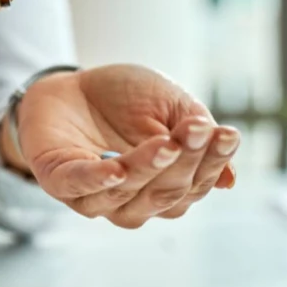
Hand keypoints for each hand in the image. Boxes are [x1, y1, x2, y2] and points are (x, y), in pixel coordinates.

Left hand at [8, 65, 239, 227]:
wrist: (72, 84)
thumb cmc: (127, 100)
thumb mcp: (170, 107)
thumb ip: (197, 138)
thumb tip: (229, 180)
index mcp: (163, 189)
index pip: (194, 186)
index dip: (212, 163)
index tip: (227, 134)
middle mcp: (131, 202)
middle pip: (165, 193)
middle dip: (186, 162)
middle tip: (199, 130)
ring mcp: (93, 196)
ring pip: (126, 194)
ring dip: (147, 168)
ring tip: (166, 143)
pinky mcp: (58, 181)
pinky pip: (78, 187)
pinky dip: (97, 180)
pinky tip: (117, 169)